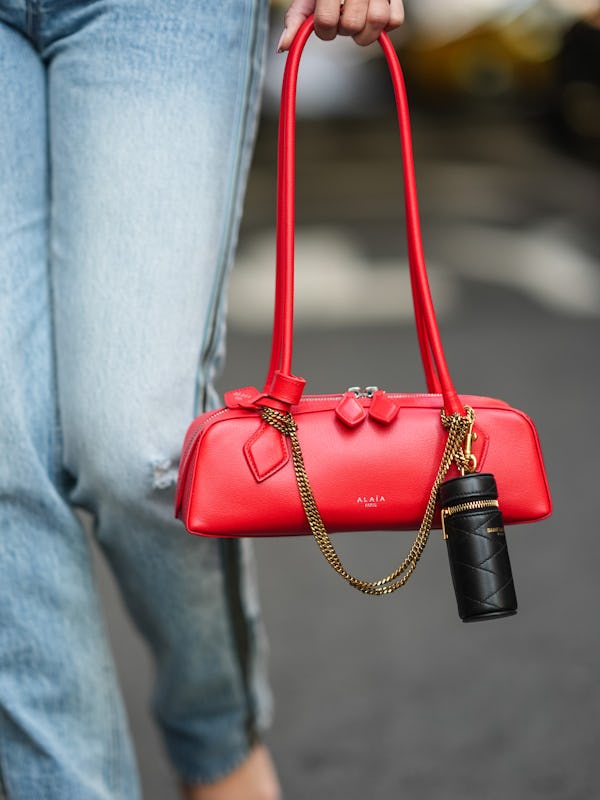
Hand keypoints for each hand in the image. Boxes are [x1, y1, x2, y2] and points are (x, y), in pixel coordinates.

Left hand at [277, 0, 404, 51]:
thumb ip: (296, 18)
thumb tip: (283, 47)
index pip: (325, 21)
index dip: (324, 30)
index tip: (325, 24)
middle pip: (352, 25)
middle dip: (345, 31)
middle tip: (343, 20)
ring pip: (377, 22)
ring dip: (366, 33)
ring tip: (359, 22)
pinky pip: (396, 21)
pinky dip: (386, 27)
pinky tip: (373, 17)